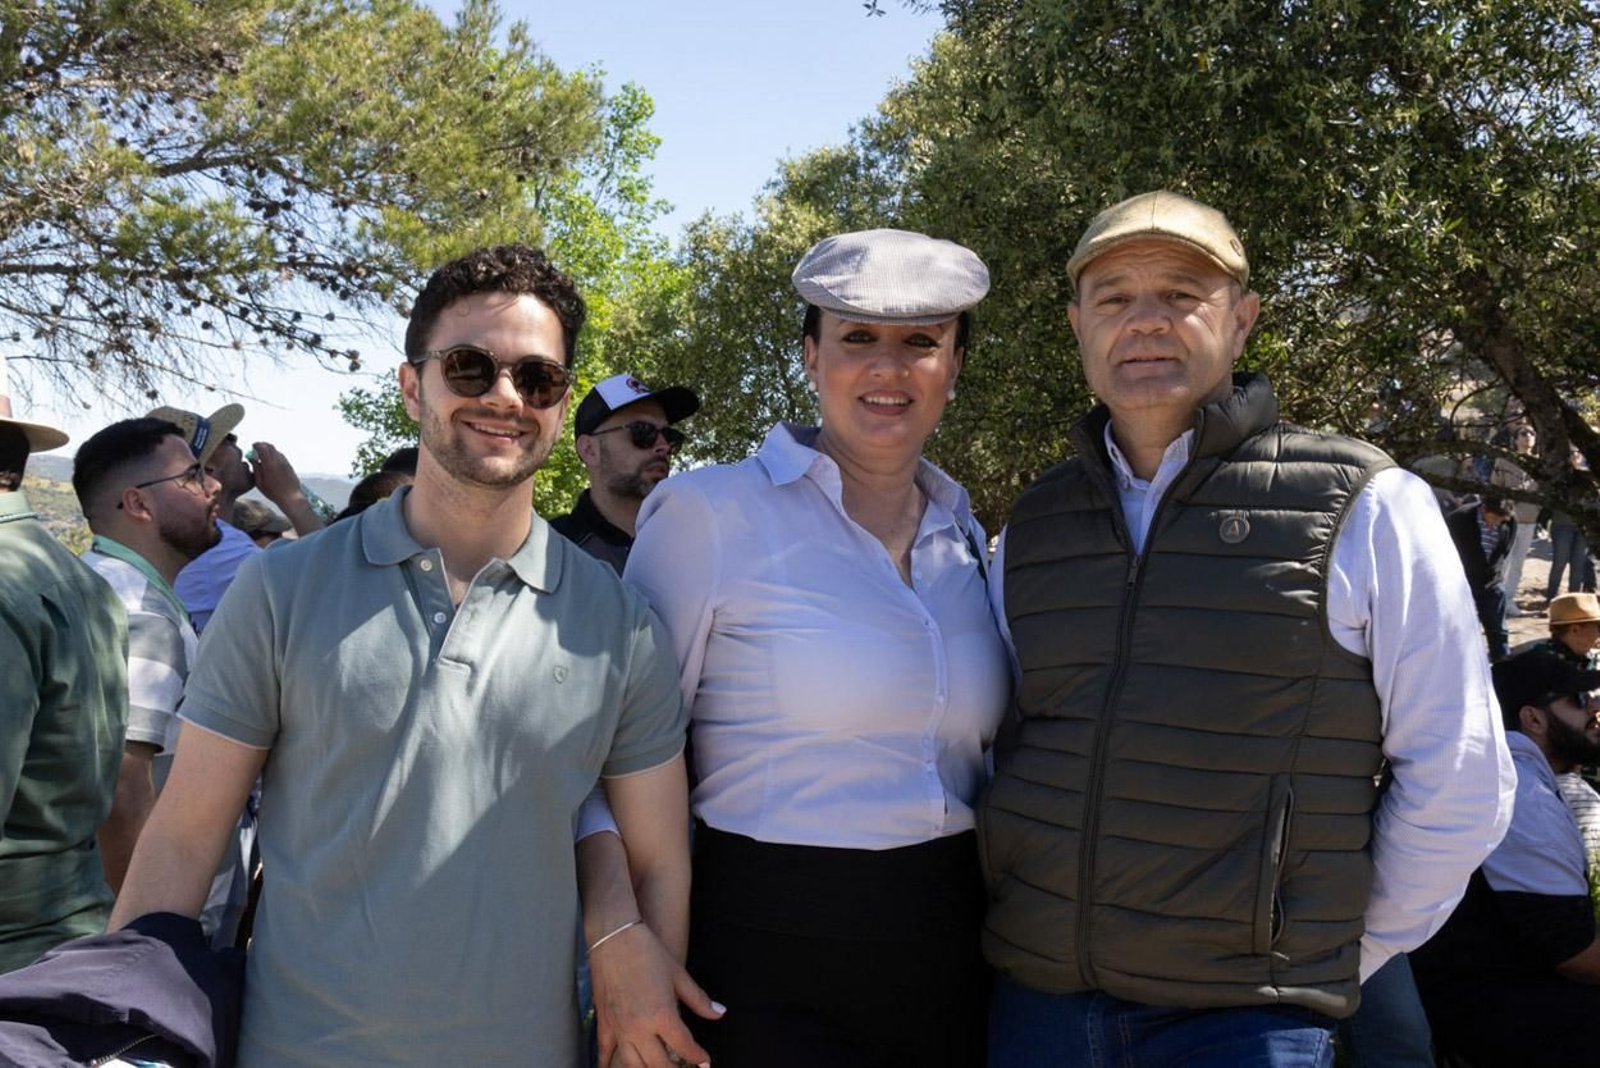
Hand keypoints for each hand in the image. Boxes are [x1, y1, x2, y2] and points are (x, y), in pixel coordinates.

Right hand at [248, 441, 302, 504]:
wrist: (290, 497)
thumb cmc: (273, 492)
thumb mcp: (260, 482)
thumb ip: (256, 468)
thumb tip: (252, 458)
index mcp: (270, 464)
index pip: (263, 447)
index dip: (256, 445)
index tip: (252, 446)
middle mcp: (279, 461)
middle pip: (270, 446)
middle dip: (262, 445)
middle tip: (256, 449)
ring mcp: (285, 462)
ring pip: (276, 450)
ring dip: (269, 450)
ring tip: (262, 457)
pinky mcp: (289, 465)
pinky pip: (280, 456)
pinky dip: (274, 455)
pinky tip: (270, 462)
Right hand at [590, 921, 723, 1067]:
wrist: (615, 936)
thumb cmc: (648, 952)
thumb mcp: (678, 975)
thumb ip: (699, 1000)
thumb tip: (720, 1013)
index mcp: (662, 1015)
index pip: (685, 1047)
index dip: (698, 1057)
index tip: (705, 1062)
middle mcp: (640, 1027)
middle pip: (660, 1064)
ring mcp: (619, 1028)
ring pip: (634, 1066)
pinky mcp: (604, 1023)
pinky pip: (604, 1053)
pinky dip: (608, 1066)